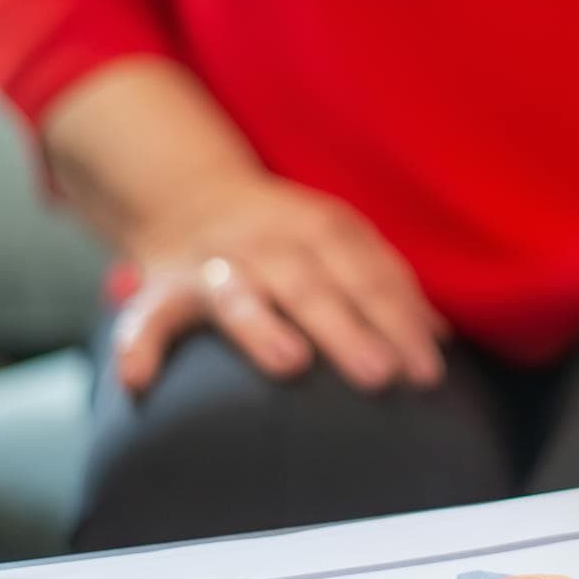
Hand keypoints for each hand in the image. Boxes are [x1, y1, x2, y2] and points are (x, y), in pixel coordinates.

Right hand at [113, 172, 446, 393]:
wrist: (191, 195)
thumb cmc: (286, 238)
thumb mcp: (340, 245)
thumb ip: (386, 286)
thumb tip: (441, 339)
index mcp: (320, 229)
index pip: (368, 275)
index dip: (400, 321)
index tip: (428, 373)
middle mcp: (268, 241)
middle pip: (311, 284)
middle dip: (347, 328)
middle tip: (380, 375)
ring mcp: (215, 262)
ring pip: (237, 292)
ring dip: (261, 325)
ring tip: (290, 363)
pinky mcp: (165, 286)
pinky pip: (148, 315)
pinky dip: (138, 344)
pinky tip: (136, 382)